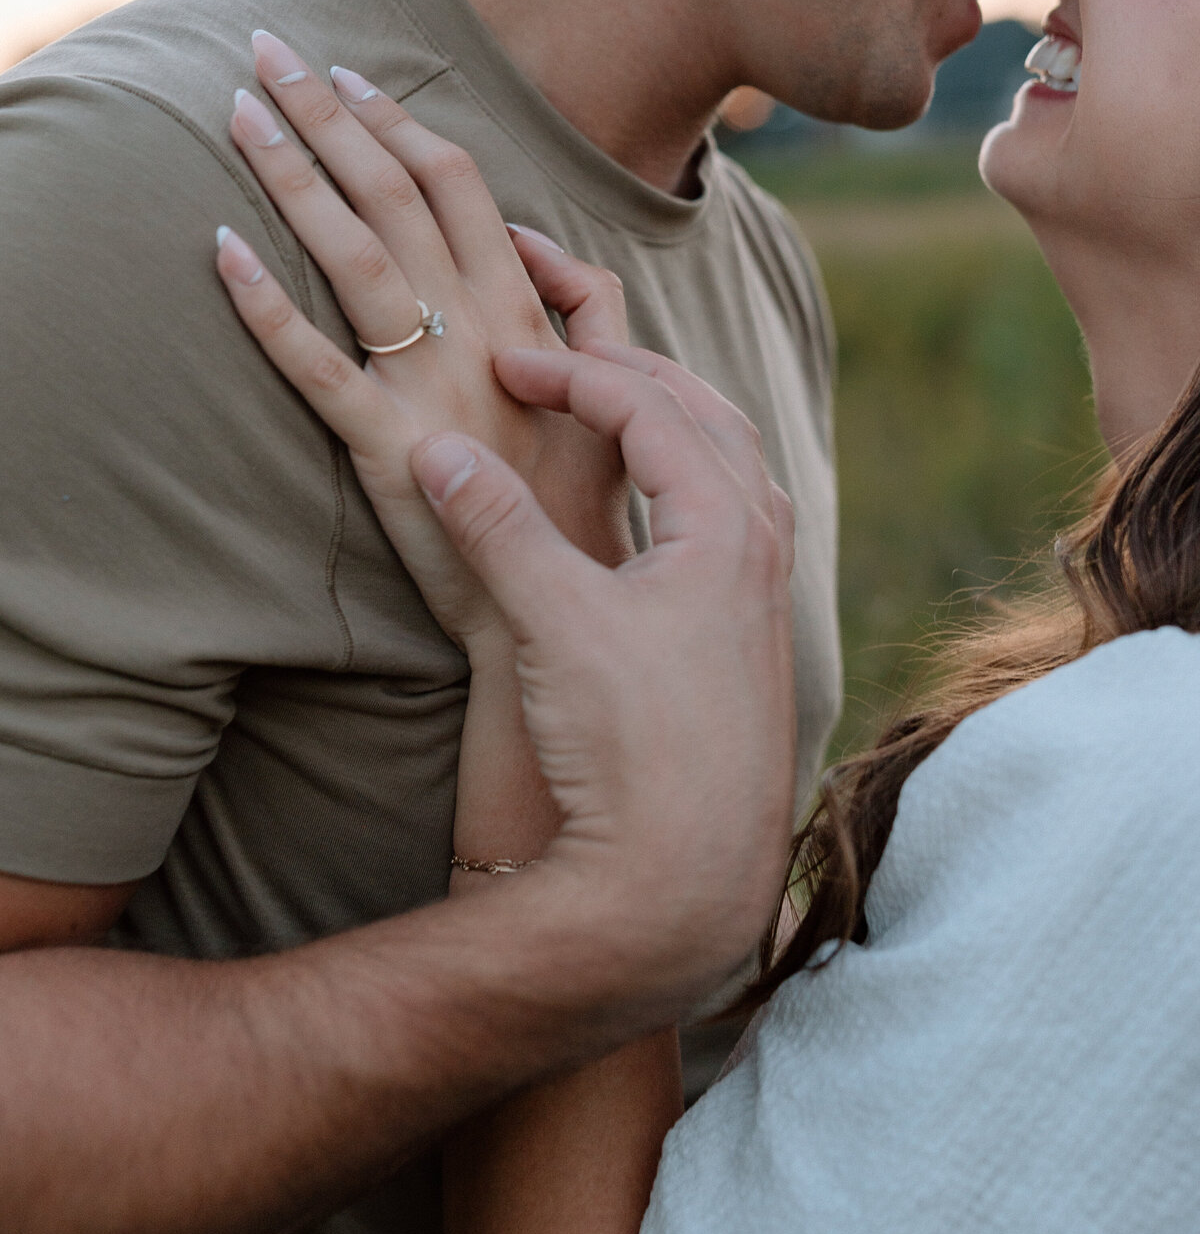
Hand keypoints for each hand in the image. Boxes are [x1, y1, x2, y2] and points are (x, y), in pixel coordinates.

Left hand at [215, 32, 630, 654]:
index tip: (352, 74)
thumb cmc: (582, 497)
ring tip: (240, 113)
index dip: (400, 123)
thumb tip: (533, 234)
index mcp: (527, 314)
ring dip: (293, 176)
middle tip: (271, 54)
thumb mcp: (613, 386)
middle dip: (331, 117)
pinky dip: (267, 306)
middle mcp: (479, 335)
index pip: (460, 187)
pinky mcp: (386, 450)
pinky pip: (317, 368)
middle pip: (397, 199)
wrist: (561, 602)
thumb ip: (585, 302)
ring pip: (355, 258)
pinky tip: (222, 251)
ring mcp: (430, 390)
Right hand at [413, 341, 799, 1001]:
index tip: (505, 362)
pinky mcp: (752, 636)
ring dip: (672, 419)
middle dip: (630, 373)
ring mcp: (765, 593)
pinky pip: (733, 516)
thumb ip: (498, 527)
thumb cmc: (630, 748)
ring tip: (613, 405)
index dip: (571, 371)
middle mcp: (760, 546)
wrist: (684, 875)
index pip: (647, 404)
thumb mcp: (554, 624)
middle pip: (706, 414)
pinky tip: (659, 506)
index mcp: (722, 523)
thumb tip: (439, 450)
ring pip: (731, 464)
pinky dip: (692, 478)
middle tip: (561, 358)